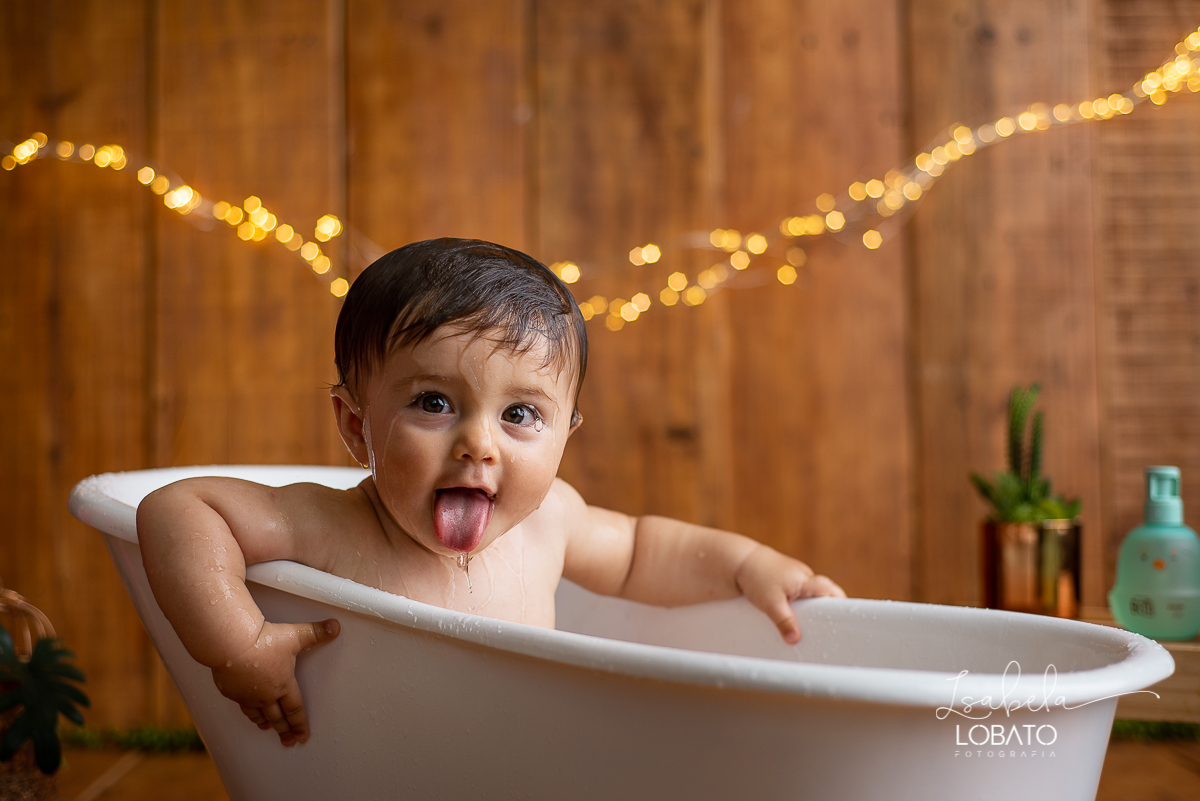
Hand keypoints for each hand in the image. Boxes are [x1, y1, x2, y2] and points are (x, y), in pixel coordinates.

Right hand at [210, 619, 339, 745]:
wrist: (232, 644)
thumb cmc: (262, 641)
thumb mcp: (295, 635)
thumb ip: (316, 632)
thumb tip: (334, 627)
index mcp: (283, 684)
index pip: (295, 709)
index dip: (300, 724)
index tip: (302, 736)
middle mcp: (265, 695)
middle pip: (277, 717)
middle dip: (284, 730)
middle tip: (288, 741)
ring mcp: (247, 695)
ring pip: (258, 714)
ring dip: (265, 722)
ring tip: (267, 728)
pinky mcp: (230, 691)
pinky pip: (242, 705)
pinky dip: (248, 711)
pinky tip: (248, 710)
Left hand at [735, 546, 845, 643]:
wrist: (739, 561)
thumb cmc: (756, 577)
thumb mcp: (771, 603)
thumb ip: (784, 621)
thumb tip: (795, 640)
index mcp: (807, 580)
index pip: (833, 592)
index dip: (841, 605)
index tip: (847, 621)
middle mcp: (805, 577)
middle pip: (825, 594)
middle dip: (828, 610)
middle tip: (828, 629)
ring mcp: (796, 576)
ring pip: (811, 594)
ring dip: (812, 607)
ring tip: (811, 627)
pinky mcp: (787, 579)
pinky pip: (800, 593)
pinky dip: (800, 603)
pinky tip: (794, 616)